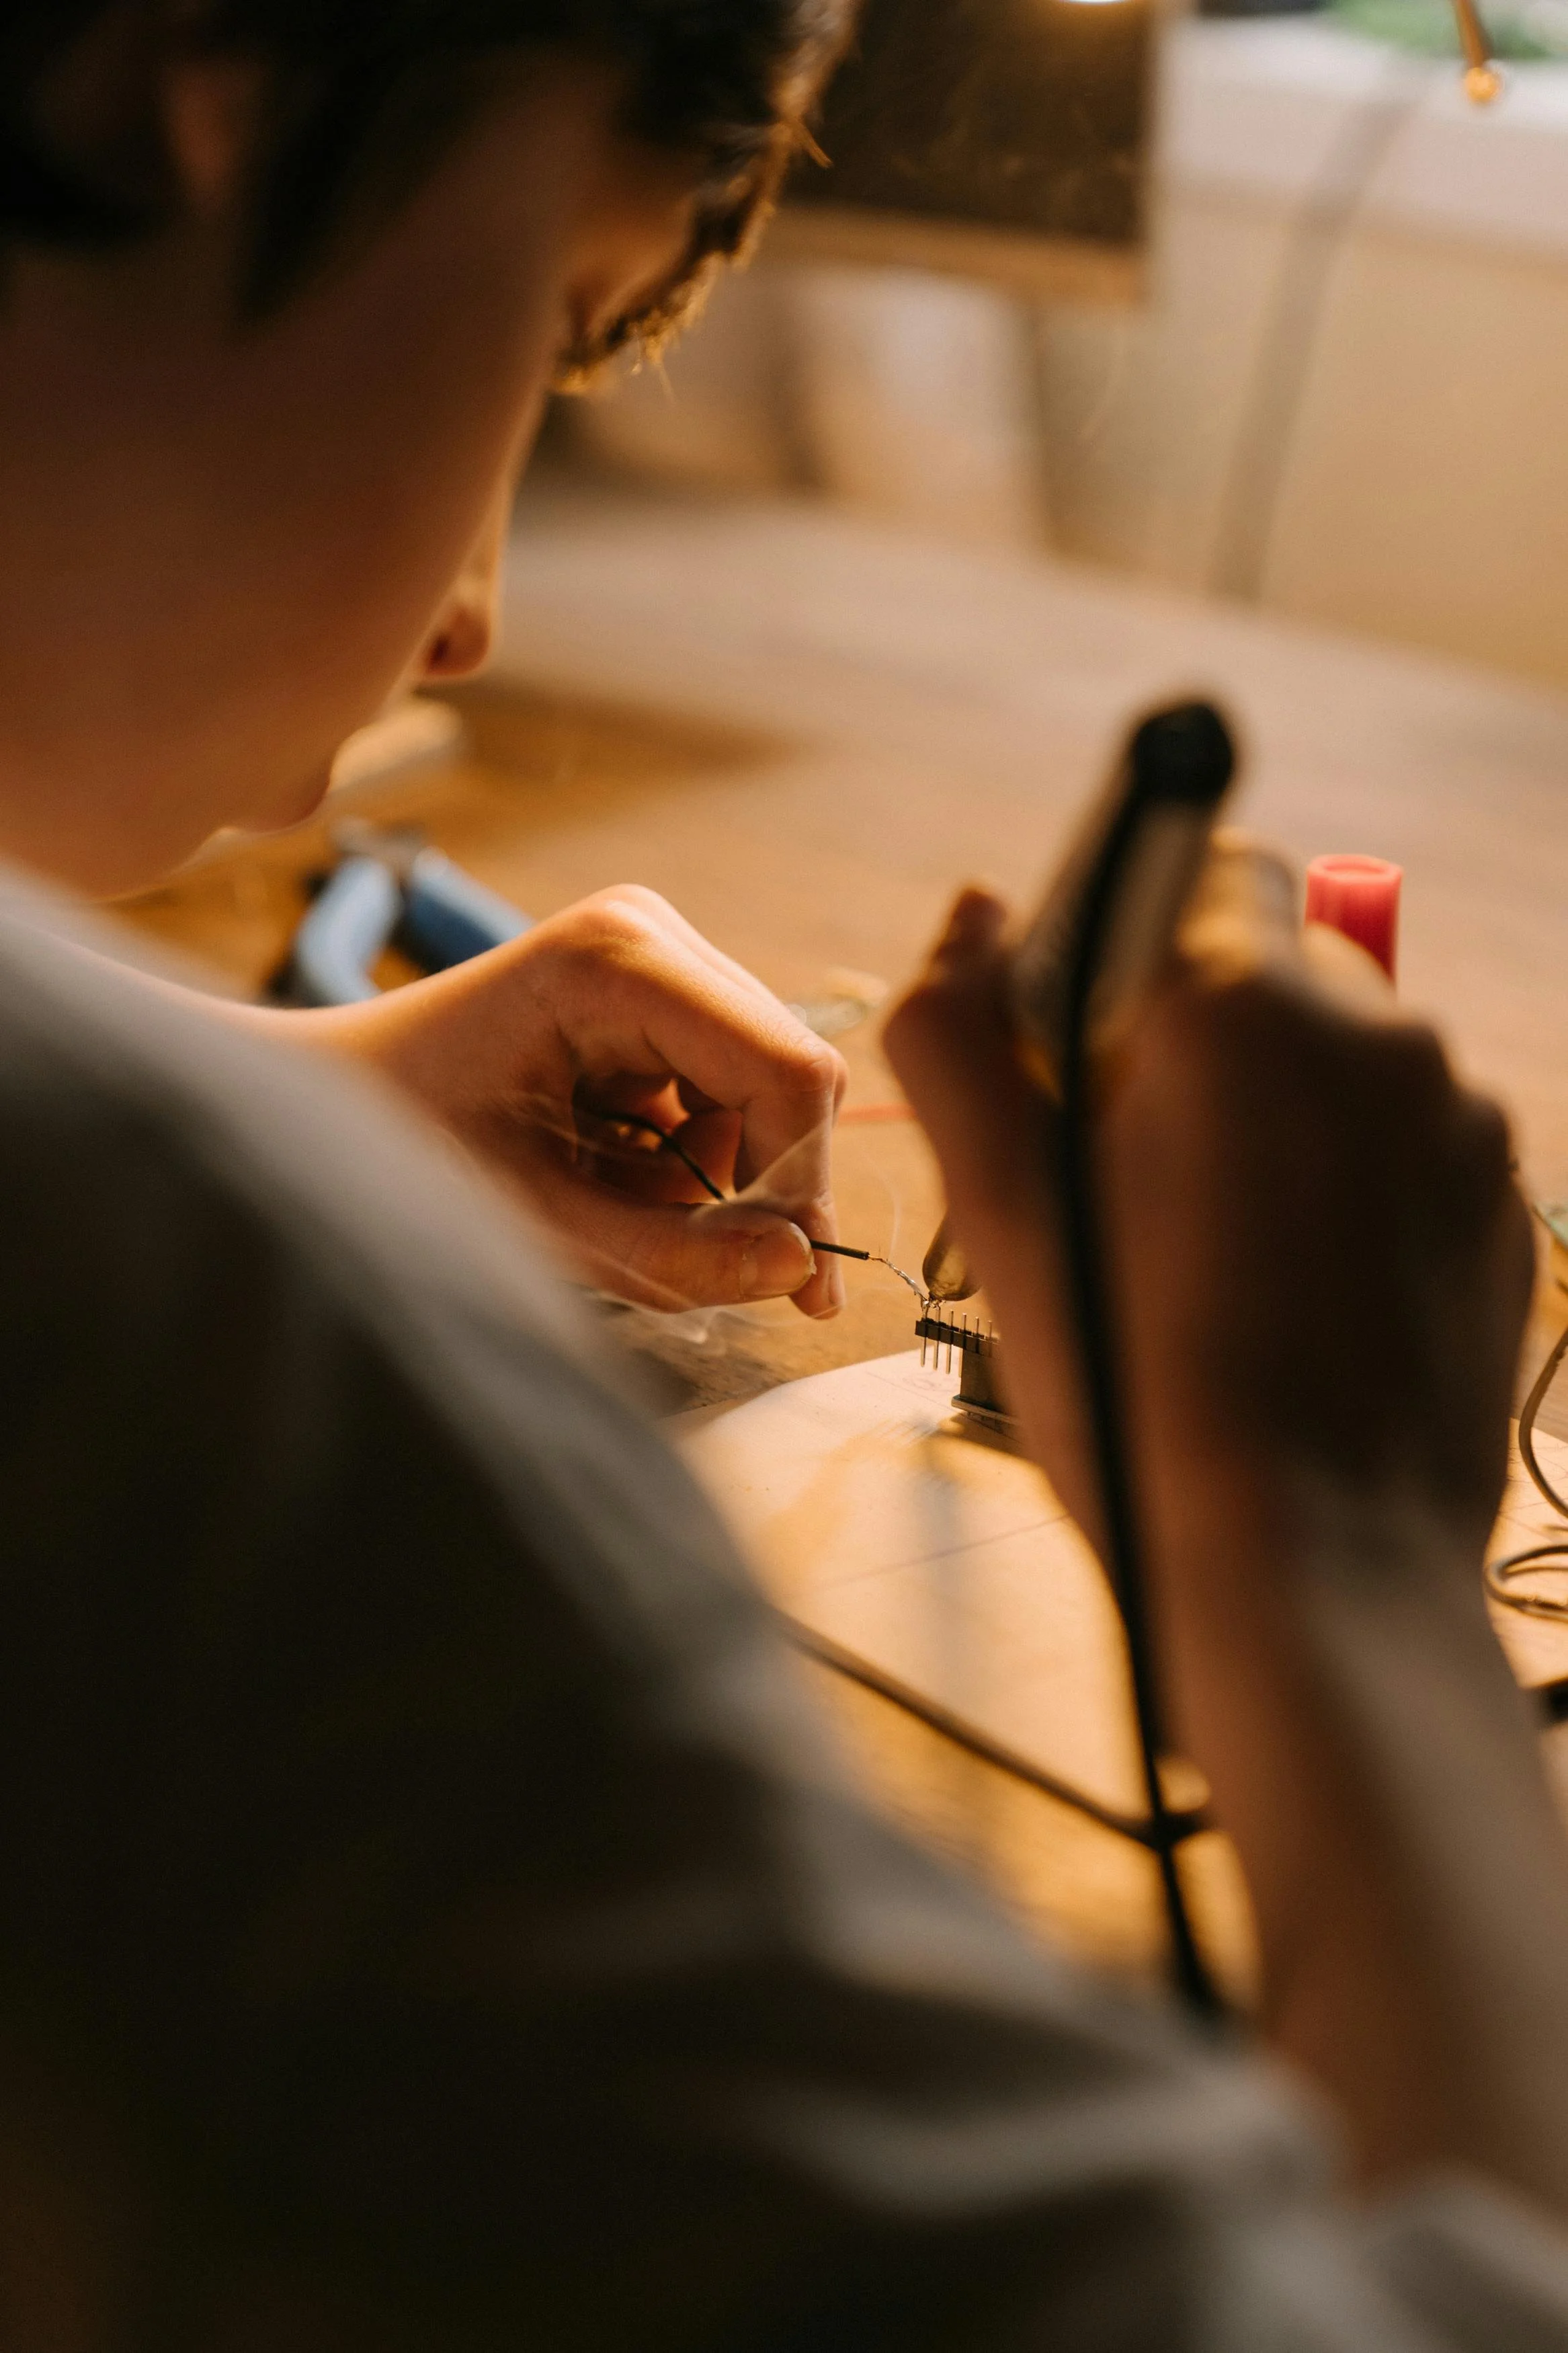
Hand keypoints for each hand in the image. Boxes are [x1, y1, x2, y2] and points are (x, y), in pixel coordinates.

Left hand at [304, 886, 846, 1316]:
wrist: (330, 1101)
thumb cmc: (403, 1149)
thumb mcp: (535, 1220)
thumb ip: (673, 1255)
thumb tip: (801, 1270)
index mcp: (616, 959)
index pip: (787, 1069)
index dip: (801, 1181)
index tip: (789, 1284)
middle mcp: (650, 931)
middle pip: (793, 1073)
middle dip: (758, 1181)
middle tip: (695, 1264)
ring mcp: (656, 950)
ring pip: (770, 1089)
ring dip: (717, 1173)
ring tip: (610, 1202)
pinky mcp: (656, 986)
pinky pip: (730, 1087)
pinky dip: (691, 1153)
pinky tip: (610, 1168)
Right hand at [886, 862, 1530, 1578]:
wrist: (1313, 1582)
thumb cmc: (1139, 1399)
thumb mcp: (1002, 1212)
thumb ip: (959, 1036)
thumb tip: (970, 918)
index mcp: (1247, 1007)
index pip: (1174, 874)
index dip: (1107, 964)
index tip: (1076, 1075)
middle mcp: (1381, 1035)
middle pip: (1259, 973)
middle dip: (1187, 1044)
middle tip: (1126, 1190)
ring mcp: (1461, 1126)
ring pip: (1335, 1063)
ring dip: (1267, 1119)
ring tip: (1208, 1268)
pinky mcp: (1502, 1209)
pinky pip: (1399, 1146)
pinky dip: (1341, 1188)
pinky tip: (1288, 1299)